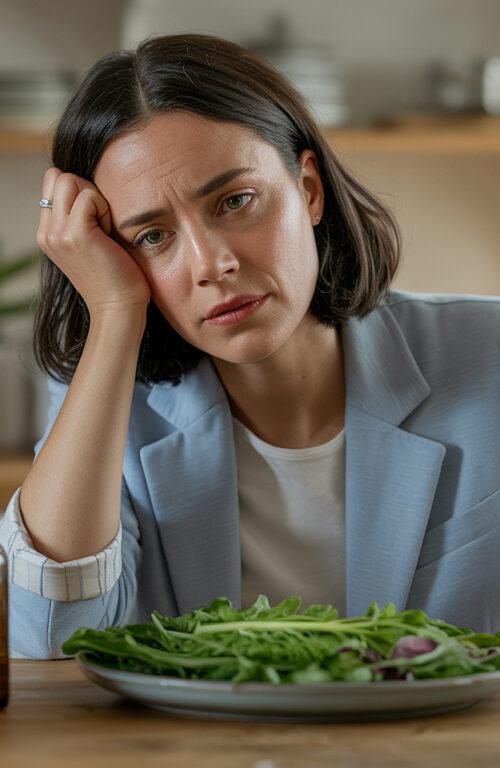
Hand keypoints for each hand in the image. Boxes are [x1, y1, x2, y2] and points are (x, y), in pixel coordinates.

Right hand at [37, 168, 150, 315]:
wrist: (120, 308)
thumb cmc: (117, 276)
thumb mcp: (91, 243)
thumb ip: (81, 217)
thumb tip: (91, 187)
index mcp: (48, 234)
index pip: (54, 181)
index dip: (80, 191)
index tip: (97, 221)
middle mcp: (47, 233)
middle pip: (60, 175)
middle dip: (87, 191)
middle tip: (102, 224)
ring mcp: (57, 234)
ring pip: (70, 179)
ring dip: (95, 199)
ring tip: (105, 230)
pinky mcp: (74, 235)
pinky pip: (89, 196)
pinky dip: (105, 210)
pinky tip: (109, 236)